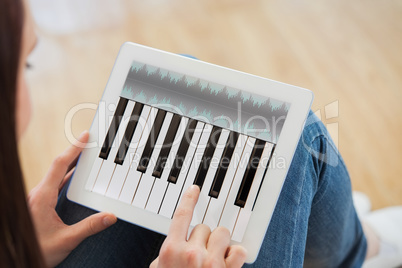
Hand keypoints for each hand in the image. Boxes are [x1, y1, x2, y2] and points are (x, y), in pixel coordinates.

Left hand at [28, 131, 116, 266]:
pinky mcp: (39, 204)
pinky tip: (76, 178)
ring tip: (86, 156)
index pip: (59, 165)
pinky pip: (55, 183)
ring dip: (71, 163)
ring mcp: (38, 198)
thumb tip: (110, 216)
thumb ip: (89, 227)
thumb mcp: (66, 240)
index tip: (84, 136)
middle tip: (89, 142)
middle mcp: (38, 194)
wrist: (18, 259)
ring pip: (56, 174)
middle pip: (58, 165)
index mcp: (42, 197)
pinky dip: (67, 175)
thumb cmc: (37, 250)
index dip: (74, 149)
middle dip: (75, 152)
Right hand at [150, 185, 246, 267]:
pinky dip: (236, 253)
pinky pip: (239, 249)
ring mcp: (212, 263)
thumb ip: (164, 256)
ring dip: (219, 242)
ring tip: (214, 255)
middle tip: (198, 252)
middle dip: (201, 237)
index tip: (195, 190)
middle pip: (203, 226)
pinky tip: (229, 259)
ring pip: (222, 233)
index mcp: (171, 251)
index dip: (189, 199)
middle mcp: (192, 254)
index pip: (182, 215)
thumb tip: (175, 243)